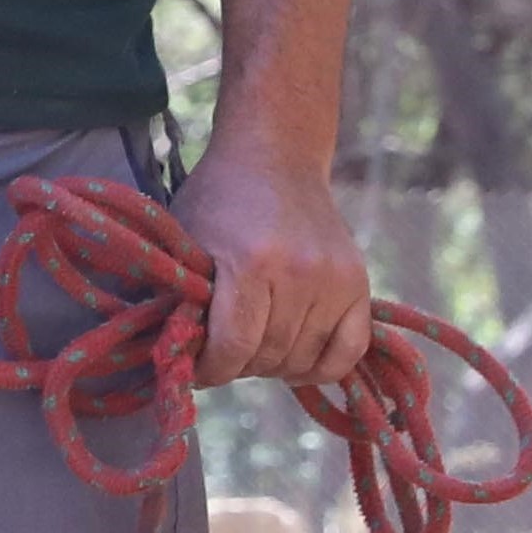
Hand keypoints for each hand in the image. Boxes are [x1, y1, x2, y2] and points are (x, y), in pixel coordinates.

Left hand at [177, 134, 376, 390]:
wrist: (275, 159)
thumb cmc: (218, 199)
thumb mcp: (186, 241)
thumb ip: (181, 296)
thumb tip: (172, 355)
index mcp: (250, 262)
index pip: (235, 345)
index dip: (212, 370)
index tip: (198, 373)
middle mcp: (300, 274)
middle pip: (270, 355)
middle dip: (239, 367)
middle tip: (222, 358)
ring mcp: (336, 280)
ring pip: (305, 358)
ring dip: (275, 367)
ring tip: (253, 352)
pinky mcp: (360, 283)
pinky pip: (350, 349)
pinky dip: (322, 367)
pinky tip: (295, 363)